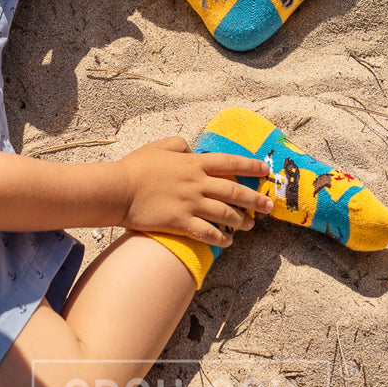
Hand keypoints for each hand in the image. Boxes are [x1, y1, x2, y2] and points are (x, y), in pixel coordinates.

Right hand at [117, 137, 270, 246]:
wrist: (119, 189)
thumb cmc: (136, 167)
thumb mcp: (159, 146)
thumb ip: (179, 144)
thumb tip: (191, 148)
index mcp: (193, 163)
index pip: (229, 163)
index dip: (250, 166)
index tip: (265, 170)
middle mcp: (197, 183)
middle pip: (234, 191)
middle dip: (254, 199)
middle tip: (268, 205)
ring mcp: (190, 204)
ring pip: (225, 213)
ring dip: (241, 220)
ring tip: (251, 225)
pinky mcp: (181, 222)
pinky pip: (207, 232)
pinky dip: (220, 238)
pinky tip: (228, 242)